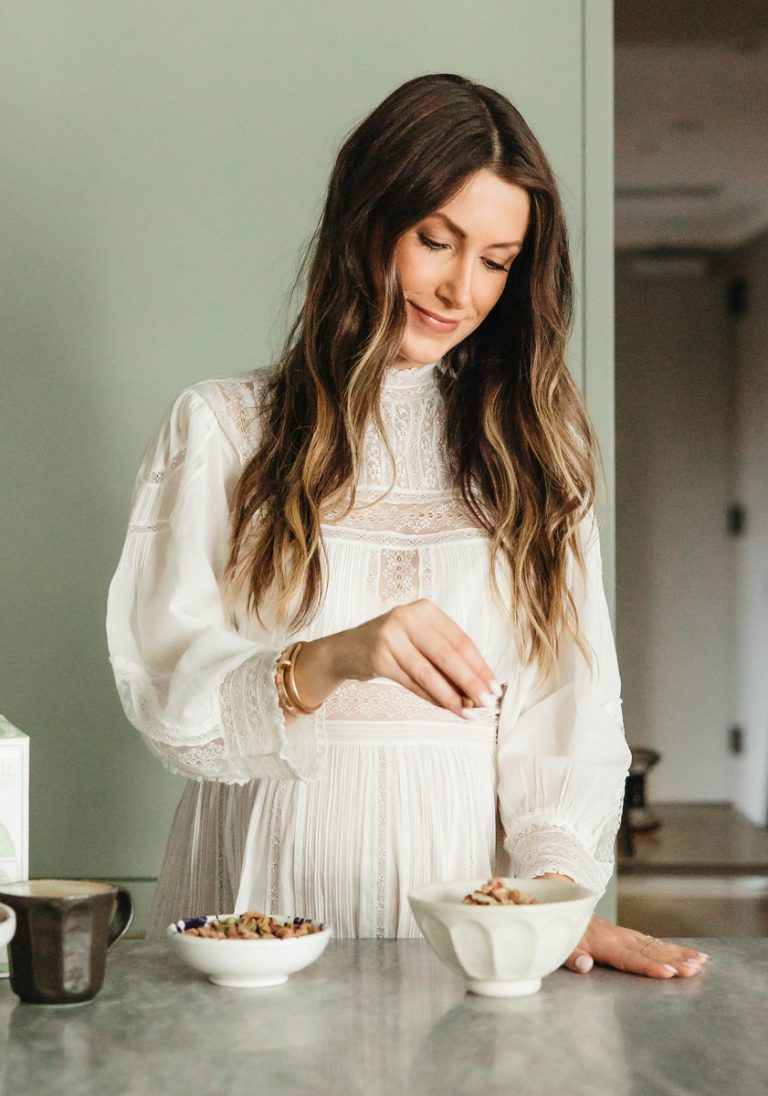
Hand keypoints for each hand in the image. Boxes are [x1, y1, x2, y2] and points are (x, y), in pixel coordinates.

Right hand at [298, 599, 501, 718]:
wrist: (344, 651)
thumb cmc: (391, 648)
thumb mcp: (418, 643)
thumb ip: (446, 661)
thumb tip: (479, 690)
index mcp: (424, 609)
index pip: (460, 639)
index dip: (480, 665)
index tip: (495, 686)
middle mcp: (407, 616)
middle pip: (448, 653)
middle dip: (471, 680)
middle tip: (488, 702)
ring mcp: (390, 635)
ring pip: (430, 671)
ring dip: (452, 695)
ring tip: (469, 712)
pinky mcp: (377, 656)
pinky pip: (412, 682)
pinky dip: (431, 697)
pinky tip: (447, 708)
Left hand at [564, 915, 709, 978]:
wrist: (569, 909)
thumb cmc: (567, 933)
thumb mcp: (563, 946)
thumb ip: (573, 957)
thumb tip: (585, 965)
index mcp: (605, 944)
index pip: (630, 958)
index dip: (649, 966)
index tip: (668, 973)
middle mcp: (621, 938)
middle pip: (651, 952)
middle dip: (675, 961)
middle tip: (696, 968)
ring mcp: (629, 936)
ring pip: (657, 946)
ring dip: (681, 954)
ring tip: (702, 962)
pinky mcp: (633, 937)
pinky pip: (656, 943)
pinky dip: (674, 949)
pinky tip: (691, 955)